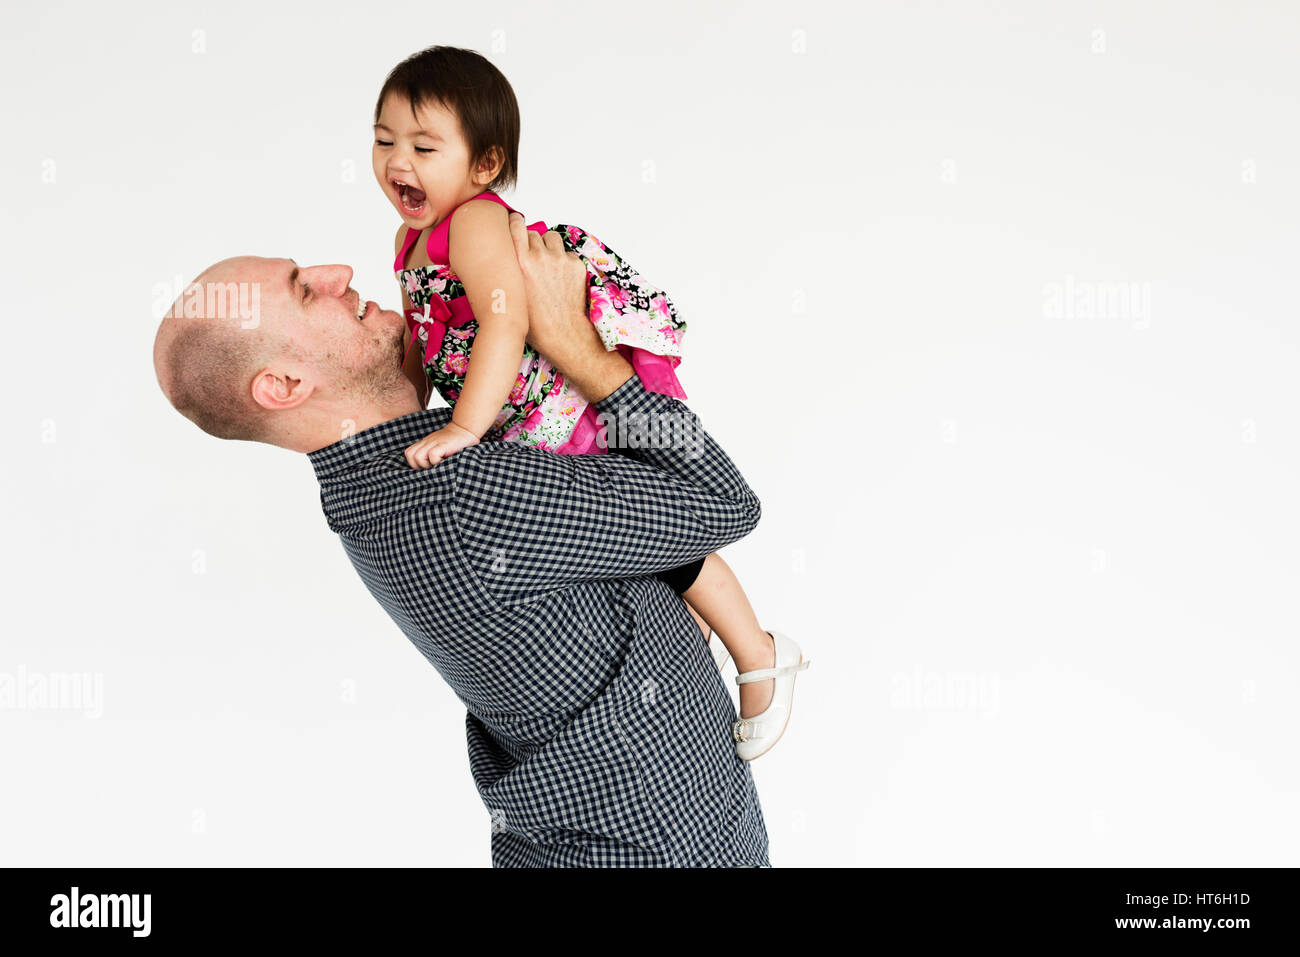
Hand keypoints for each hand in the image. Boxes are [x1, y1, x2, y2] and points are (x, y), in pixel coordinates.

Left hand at [404, 421, 478, 468]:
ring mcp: (433, 443)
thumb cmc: (455, 442)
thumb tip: (429, 470)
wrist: (465, 429)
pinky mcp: (442, 444)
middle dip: (419, 466)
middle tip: (431, 467)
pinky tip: (445, 461)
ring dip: (427, 465)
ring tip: (437, 465)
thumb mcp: (439, 446)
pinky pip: (432, 455)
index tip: (426, 467)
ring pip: (418, 457)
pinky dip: (437, 462)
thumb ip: (431, 454)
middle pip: (410, 456)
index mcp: (424, 443)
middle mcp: (426, 442)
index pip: (409, 454)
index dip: (415, 463)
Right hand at [508, 212, 632, 400]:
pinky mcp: (576, 265)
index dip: (516, 224)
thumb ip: (509, 271)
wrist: (562, 334)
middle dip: (533, 244)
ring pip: (552, 238)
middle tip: (533, 260)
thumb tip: (504, 260)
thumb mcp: (511, 294)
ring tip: (548, 265)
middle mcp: (540, 256)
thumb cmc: (534, 322)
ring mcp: (560, 260)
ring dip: (549, 247)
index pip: (516, 225)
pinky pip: (567, 253)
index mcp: (519, 262)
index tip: (515, 224)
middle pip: (534, 233)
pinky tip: (561, 279)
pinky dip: (564, 261)